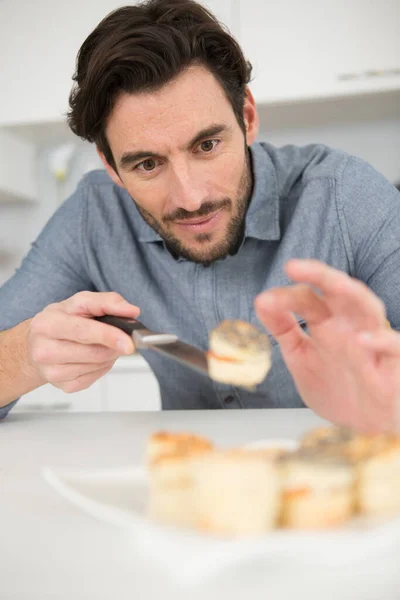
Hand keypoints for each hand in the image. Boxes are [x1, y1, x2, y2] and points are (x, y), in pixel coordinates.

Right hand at [28, 292, 139, 392]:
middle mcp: (44, 350)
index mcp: (47, 324)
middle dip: (114, 345)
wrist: (38, 343)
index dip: (109, 336)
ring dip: (109, 354)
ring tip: (100, 344)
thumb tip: (131, 311)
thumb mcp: (80, 303)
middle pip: (95, 353)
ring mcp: (52, 372)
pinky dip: (102, 365)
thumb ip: (107, 302)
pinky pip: (96, 377)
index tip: (129, 342)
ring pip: (99, 365)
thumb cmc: (61, 320)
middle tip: (121, 338)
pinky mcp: (64, 386)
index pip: (83, 331)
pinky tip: (92, 356)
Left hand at [254, 259, 399, 432]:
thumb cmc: (339, 389)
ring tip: (333, 284)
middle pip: (340, 291)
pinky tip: (364, 339)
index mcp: (328, 324)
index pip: (309, 298)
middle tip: (294, 267)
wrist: (365, 428)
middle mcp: (351, 327)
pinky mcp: (393, 366)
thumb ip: (284, 330)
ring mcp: (373, 344)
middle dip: (320, 275)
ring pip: (369, 308)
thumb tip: (261, 301)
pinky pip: (394, 347)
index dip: (286, 296)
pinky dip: (381, 340)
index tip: (263, 301)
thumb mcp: (302, 358)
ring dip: (352, 293)